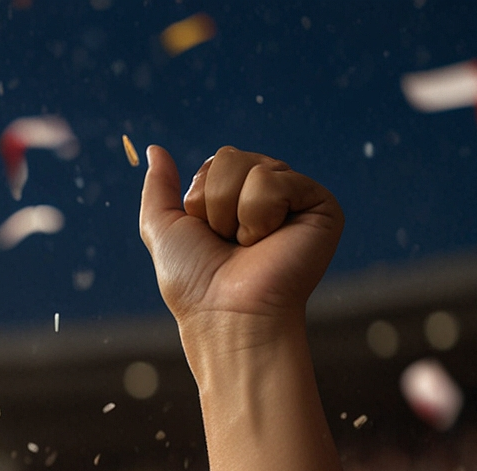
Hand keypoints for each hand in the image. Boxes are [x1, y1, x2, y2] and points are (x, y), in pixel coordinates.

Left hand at [138, 145, 342, 350]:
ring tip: (247, 245)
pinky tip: (269, 241)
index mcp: (238, 198)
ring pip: (251, 166)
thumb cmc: (196, 283)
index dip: (199, 199)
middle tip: (227, 242)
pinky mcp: (321, 205)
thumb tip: (155, 149)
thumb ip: (159, 189)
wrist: (227, 316)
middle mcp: (269, 194)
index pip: (215, 163)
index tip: (208, 236)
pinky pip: (275, 179)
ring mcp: (296, 198)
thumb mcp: (163, 230)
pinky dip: (259, 213)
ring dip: (235, 212)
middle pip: (229, 158)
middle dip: (214, 202)